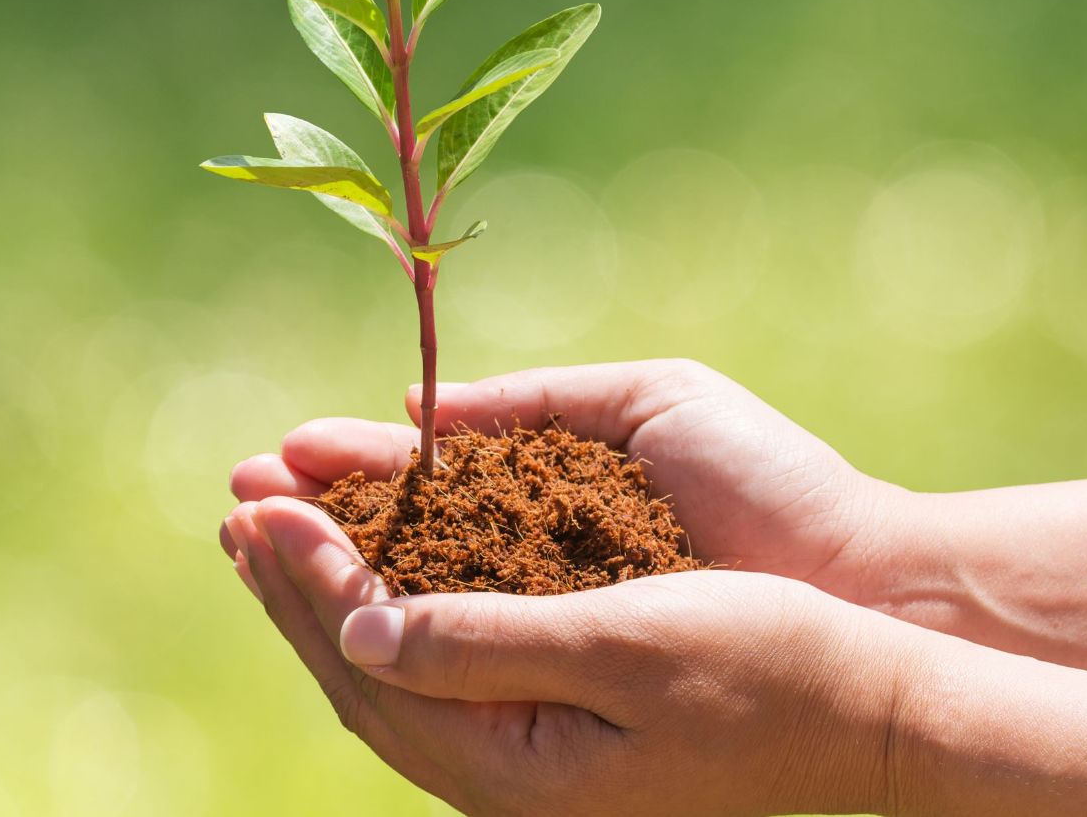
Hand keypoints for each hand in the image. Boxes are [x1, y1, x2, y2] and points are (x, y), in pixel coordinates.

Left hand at [223, 496, 899, 816]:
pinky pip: (457, 665)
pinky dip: (408, 605)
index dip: (305, 575)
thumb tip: (358, 625)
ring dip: (340, 593)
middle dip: (299, 584)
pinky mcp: (574, 727)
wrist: (877, 715)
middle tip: (240, 506)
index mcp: (513, 765)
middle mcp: (512, 774)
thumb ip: (486, 642)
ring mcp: (543, 756)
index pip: (367, 661)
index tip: (258, 501)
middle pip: (367, 672)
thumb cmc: (772, 667)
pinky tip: (397, 572)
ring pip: (407, 668)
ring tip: (290, 531)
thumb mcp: (629, 648)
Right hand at [227, 359, 910, 606]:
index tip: (277, 451)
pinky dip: (398, 629)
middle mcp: (537, 575)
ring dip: (329, 573)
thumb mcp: (638, 406)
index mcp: (549, 500)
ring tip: (250, 531)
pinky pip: (471, 656)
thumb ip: (526, 407)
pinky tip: (330, 599)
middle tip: (236, 492)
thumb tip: (414, 408)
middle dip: (316, 522)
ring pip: (417, 609)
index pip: (427, 491)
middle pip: (401, 554)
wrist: (850, 568)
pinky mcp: (572, 680)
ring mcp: (551, 632)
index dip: (350, 474)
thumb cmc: (760, 479)